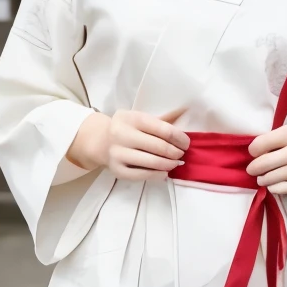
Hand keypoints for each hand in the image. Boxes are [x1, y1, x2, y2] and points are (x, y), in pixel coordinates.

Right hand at [69, 109, 188, 179]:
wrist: (100, 141)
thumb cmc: (128, 129)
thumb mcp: (141, 118)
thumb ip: (163, 118)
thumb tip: (186, 111)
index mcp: (131, 118)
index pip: (163, 129)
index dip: (180, 138)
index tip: (186, 143)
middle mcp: (122, 135)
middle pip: (160, 147)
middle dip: (176, 152)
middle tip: (181, 154)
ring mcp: (118, 153)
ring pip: (153, 162)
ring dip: (170, 164)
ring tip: (175, 163)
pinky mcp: (117, 170)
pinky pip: (143, 175)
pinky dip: (158, 174)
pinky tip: (164, 172)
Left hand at [247, 123, 286, 193]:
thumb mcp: (283, 136)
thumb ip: (267, 142)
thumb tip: (252, 156)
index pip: (262, 142)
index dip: (253, 150)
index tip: (253, 154)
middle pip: (268, 162)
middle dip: (255, 168)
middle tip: (251, 170)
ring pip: (275, 177)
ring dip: (263, 179)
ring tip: (261, 179)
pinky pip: (285, 188)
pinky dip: (274, 188)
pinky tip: (272, 185)